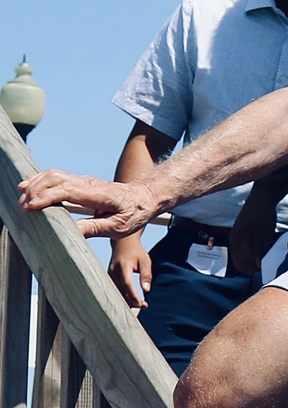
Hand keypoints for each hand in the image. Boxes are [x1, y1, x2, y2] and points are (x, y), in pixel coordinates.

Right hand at [18, 169, 159, 238]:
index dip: (46, 197)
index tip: (30, 207)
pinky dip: (40, 181)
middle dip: (35, 190)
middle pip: (55, 178)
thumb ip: (96, 228)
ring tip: (22, 199)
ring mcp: (84, 180)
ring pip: (53, 174)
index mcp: (98, 193)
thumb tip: (72, 232)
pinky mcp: (80, 182)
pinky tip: (29, 188)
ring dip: (35, 184)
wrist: (145, 197)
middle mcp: (88, 183)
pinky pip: (56, 177)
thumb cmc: (134, 213)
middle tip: (22, 206)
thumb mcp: (120, 226)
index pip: (66, 190)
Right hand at [108, 233, 151, 307]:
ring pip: (116, 293)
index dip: (133, 296)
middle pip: (120, 292)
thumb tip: (146, 290)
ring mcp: (109, 275)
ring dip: (127, 301)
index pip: (127, 284)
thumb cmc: (136, 252)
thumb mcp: (145, 260)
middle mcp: (113, 272)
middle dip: (131, 302)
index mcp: (122, 266)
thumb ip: (146, 275)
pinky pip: (114, 290)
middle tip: (144, 306)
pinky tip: (132, 300)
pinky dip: (122, 296)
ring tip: (140, 304)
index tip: (142, 304)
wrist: (123, 243)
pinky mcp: (109, 278)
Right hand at [230, 191, 278, 272]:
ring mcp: (237, 239)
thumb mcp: (264, 233)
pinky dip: (253, 253)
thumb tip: (258, 265)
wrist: (262, 197)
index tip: (267, 262)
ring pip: (242, 258)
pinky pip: (245, 251)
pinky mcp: (242, 237)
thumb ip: (260, 250)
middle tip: (267, 260)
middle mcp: (233, 241)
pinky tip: (263, 247)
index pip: (242, 264)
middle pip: (240, 264)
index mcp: (236, 240)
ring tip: (266, 253)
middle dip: (253, 265)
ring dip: (253, 260)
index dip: (255, 266)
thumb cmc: (263, 213)